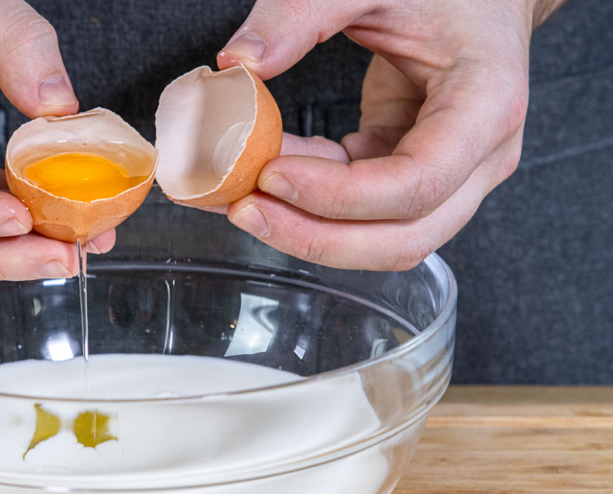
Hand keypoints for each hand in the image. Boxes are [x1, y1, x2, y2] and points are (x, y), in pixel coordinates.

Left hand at [218, 0, 563, 269]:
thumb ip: (302, 12)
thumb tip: (238, 61)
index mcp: (487, 106)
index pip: (417, 184)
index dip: (339, 196)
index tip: (271, 174)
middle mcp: (481, 156)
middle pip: (406, 237)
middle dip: (317, 236)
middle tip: (245, 209)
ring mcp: (452, 175)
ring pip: (385, 239)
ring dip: (311, 229)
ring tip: (247, 199)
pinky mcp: (415, 175)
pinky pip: (363, 210)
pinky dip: (312, 202)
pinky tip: (269, 172)